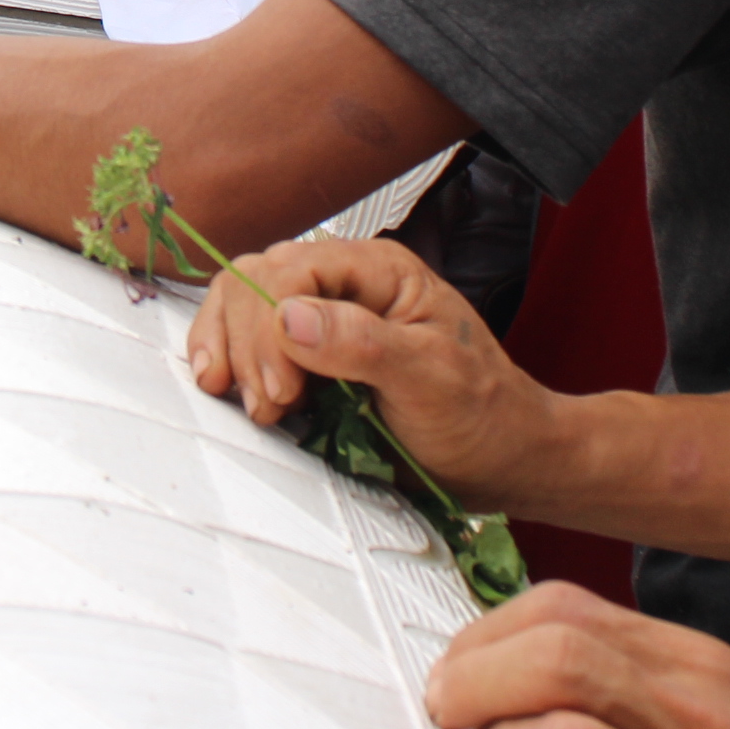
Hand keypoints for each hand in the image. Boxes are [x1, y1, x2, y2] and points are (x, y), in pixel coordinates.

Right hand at [184, 236, 548, 510]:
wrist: (501, 457)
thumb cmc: (482, 413)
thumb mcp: (432, 378)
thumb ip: (362, 343)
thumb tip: (288, 319)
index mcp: (378, 271)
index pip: (290, 270)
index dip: (270, 327)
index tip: (283, 393)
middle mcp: (344, 283)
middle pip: (255, 280)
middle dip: (247, 344)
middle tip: (268, 407)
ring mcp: (322, 317)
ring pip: (240, 301)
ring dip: (228, 349)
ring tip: (245, 402)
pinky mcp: (308, 355)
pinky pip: (248, 339)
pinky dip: (229, 360)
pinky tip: (230, 389)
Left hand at [425, 583, 729, 728]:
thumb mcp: (725, 698)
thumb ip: (629, 667)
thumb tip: (504, 652)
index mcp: (703, 667)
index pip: (567, 613)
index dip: (486, 635)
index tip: (458, 664)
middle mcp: (706, 724)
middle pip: (557, 665)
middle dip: (474, 684)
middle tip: (449, 710)